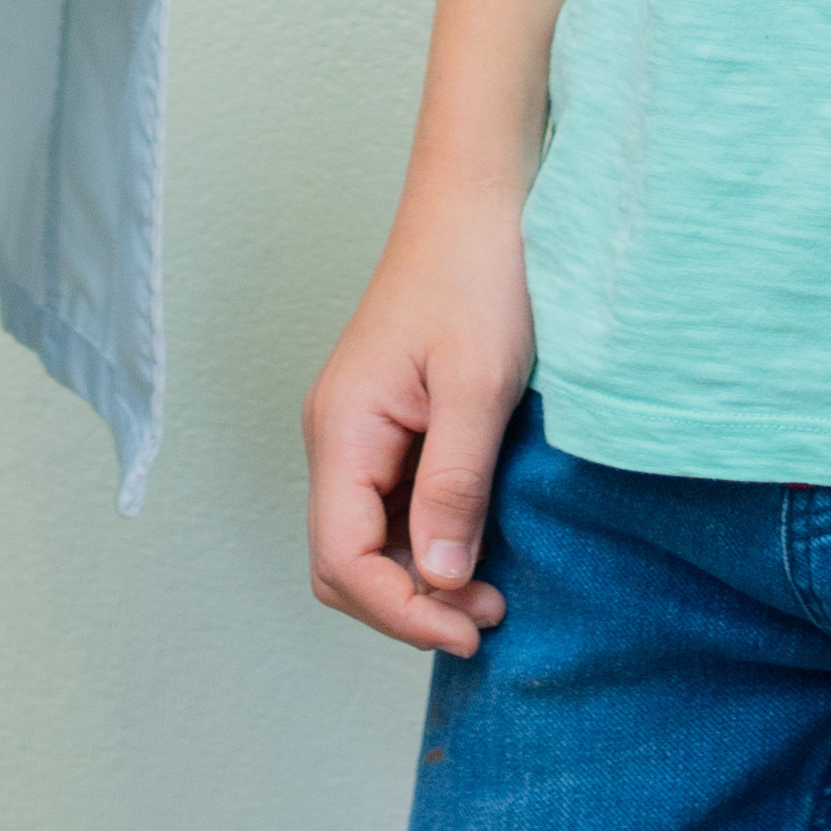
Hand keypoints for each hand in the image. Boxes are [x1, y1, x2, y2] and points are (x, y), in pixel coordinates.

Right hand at [304, 183, 535, 657]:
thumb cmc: (480, 274)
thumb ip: (453, 488)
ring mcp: (362, 432)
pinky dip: (431, 543)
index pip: (341, 560)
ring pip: (369, 541)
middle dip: (408, 607)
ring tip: (493, 592)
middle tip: (488, 616)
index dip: (400, 614)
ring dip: (422, 580)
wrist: (482, 198)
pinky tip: (481, 544)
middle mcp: (338, 437)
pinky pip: (395, 509)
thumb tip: (437, 582)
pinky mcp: (392, 425)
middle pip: (343, 563)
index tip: (471, 631)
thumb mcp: (479, 387)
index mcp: (343, 429)